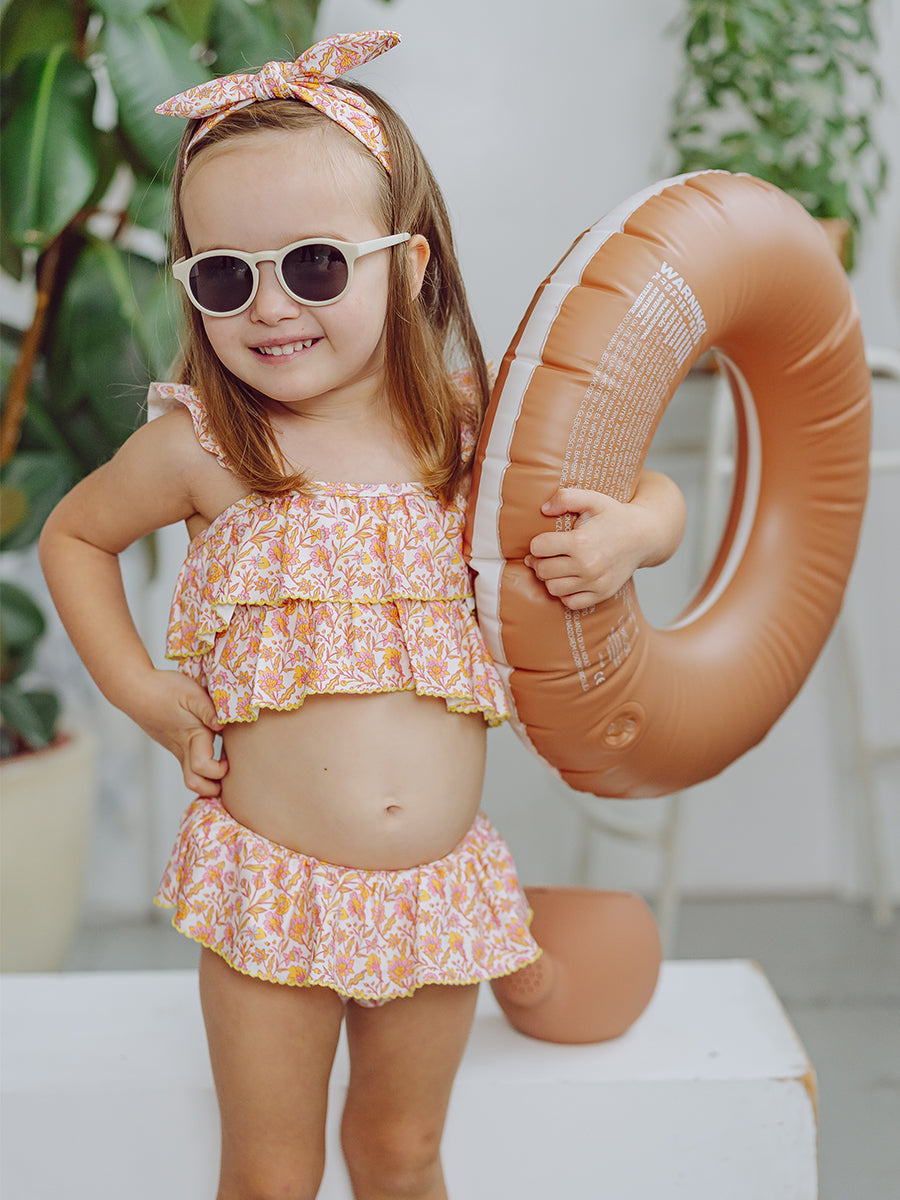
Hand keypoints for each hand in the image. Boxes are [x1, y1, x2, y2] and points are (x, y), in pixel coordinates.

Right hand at [129, 669, 228, 795]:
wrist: (135, 689)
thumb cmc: (164, 689)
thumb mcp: (191, 694)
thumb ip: (208, 710)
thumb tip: (222, 725)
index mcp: (191, 738)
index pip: (204, 768)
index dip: (219, 770)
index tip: (228, 758)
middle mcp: (183, 749)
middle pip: (194, 784)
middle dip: (213, 788)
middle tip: (228, 774)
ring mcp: (176, 748)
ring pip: (191, 776)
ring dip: (208, 780)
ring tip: (224, 766)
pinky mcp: (174, 744)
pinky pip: (188, 764)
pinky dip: (202, 768)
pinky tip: (214, 754)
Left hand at [525, 473, 684, 610]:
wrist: (644, 536)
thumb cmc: (615, 516)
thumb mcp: (592, 499)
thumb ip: (565, 497)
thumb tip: (544, 509)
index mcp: (581, 541)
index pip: (538, 548)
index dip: (537, 543)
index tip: (544, 540)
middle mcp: (587, 565)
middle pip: (543, 570)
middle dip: (539, 561)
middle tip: (545, 555)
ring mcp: (595, 582)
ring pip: (553, 588)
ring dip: (550, 578)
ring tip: (557, 566)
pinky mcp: (602, 594)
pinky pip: (570, 603)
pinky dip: (565, 594)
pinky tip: (570, 580)